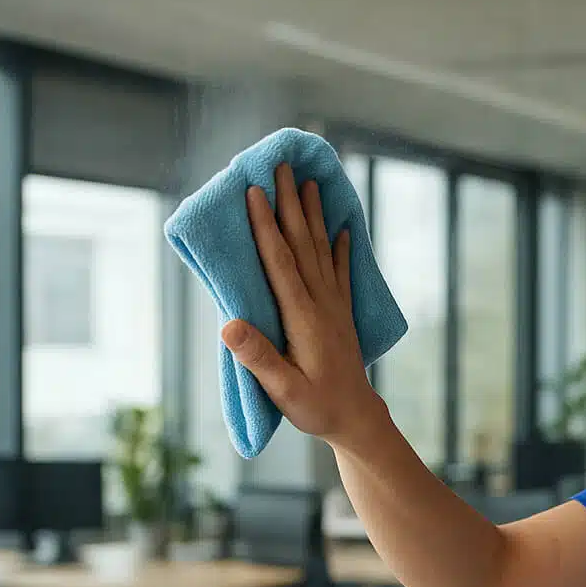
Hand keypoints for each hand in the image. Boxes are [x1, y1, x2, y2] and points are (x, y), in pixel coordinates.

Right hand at [221, 164, 384, 446]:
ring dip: (315, 215)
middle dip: (291, 204)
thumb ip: (258, 358)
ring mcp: (335, 306)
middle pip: (303, 244)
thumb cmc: (316, 407)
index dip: (267, 226)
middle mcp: (322, 303)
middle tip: (283, 167)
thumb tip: (227, 325)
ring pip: (322, 251)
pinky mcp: (342, 314)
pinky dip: (339, 246)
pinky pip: (340, 271)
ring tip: (312, 182)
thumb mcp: (283, 390)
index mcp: (303, 317)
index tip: (256, 191)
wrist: (358, 419)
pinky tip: (341, 227)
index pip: (281, 262)